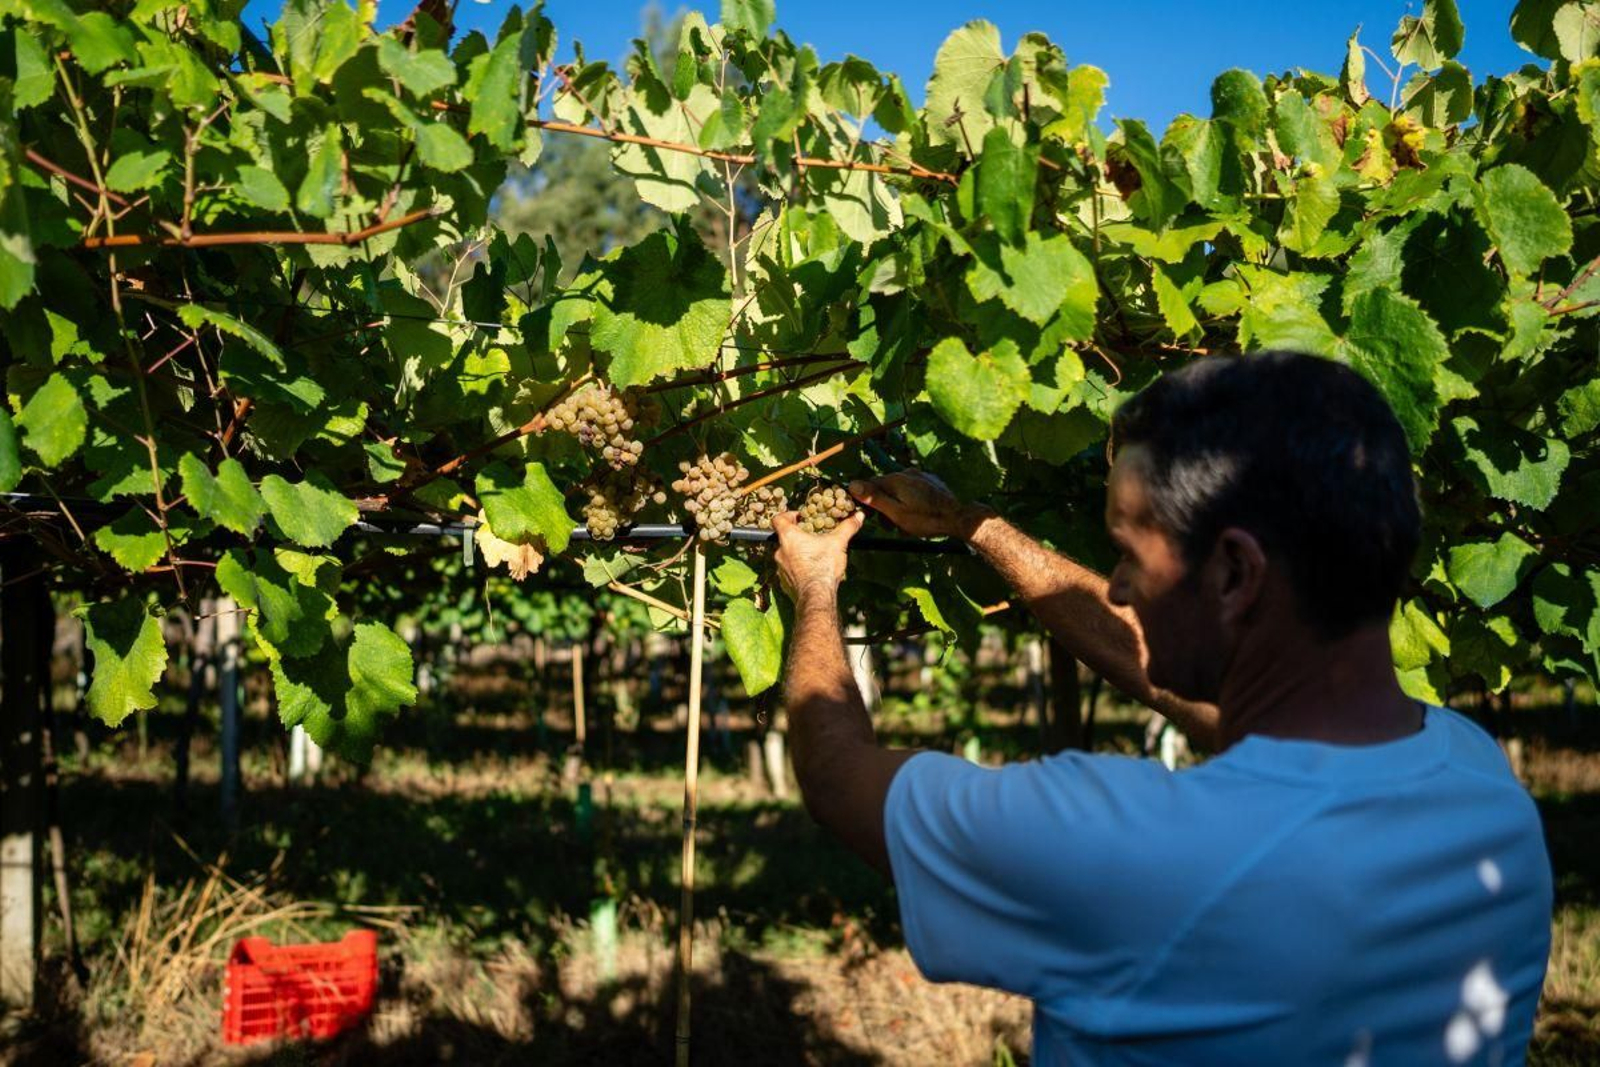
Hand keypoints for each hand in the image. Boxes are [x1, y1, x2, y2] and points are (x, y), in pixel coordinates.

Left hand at [772, 509, 865, 600]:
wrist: (817, 596)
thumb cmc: (823, 567)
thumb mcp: (838, 543)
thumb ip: (847, 527)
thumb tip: (859, 516)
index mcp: (789, 538)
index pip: (779, 519)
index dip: (787, 515)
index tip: (799, 517)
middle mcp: (780, 552)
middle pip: (785, 538)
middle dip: (798, 537)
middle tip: (812, 537)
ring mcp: (780, 569)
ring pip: (787, 556)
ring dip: (798, 554)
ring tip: (814, 556)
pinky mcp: (784, 583)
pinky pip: (789, 572)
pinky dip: (798, 570)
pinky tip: (811, 572)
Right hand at [848, 470, 986, 539]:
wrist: (958, 517)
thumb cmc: (926, 519)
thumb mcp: (896, 513)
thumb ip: (875, 498)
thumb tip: (852, 484)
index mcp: (895, 479)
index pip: (869, 484)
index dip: (866, 500)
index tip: (870, 516)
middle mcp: (907, 472)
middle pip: (885, 487)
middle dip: (884, 506)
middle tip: (890, 526)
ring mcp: (920, 476)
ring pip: (899, 490)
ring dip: (897, 505)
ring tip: (904, 525)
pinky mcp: (930, 482)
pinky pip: (912, 490)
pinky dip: (909, 501)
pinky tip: (916, 515)